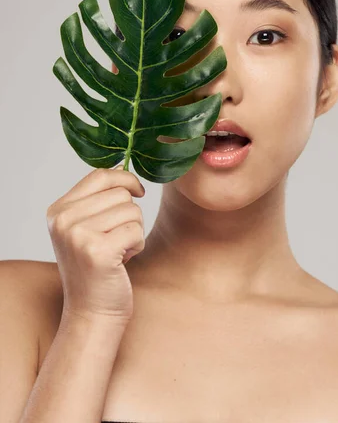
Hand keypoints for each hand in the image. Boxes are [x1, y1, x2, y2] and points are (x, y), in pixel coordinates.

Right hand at [46, 165, 145, 322]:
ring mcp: (78, 235)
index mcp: (58, 210)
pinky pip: (136, 230)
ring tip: (118, 250)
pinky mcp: (98, 251)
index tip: (138, 191)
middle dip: (129, 214)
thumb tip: (123, 166)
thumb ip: (99, 197)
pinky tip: (123, 260)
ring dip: (134, 231)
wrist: (92, 312)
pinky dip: (137, 244)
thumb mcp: (87, 227)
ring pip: (132, 210)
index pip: (99, 175)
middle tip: (116, 239)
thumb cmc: (97, 268)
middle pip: (120, 193)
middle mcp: (63, 220)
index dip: (125, 178)